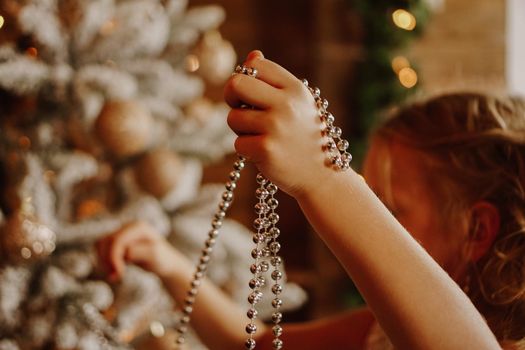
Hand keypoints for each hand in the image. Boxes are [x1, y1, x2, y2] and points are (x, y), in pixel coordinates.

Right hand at [96, 221, 181, 280]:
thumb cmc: (163, 259)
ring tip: (113, 275)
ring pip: (100, 244)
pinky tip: (113, 273)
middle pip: (106, 241)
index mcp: (138, 227)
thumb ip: (139, 252)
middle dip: (107, 260)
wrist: (166, 262)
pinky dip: (103, 261)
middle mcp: (128, 227)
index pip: (117, 240)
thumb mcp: (155, 255)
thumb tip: (125, 252)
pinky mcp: (117, 242)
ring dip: (103, 261)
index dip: (113, 257)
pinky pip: (102, 249)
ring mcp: (122, 233)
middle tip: (115, 276)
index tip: (119, 273)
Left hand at [224, 50, 333, 197]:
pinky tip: (264, 153)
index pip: (256, 65)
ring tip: (261, 137)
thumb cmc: (304, 136)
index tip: (250, 93)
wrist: (322, 176)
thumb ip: (274, 80)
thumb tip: (252, 55)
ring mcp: (275, 127)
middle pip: (236, 84)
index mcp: (295, 88)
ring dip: (241, 130)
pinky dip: (247, 150)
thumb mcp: (298, 103)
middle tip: (241, 110)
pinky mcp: (266, 150)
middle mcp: (286, 104)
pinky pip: (238, 143)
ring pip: (233, 118)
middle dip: (232, 97)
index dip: (246, 78)